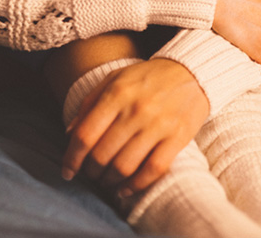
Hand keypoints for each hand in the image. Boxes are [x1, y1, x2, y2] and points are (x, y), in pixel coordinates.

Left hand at [61, 58, 208, 196]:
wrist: (192, 72)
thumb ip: (90, 103)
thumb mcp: (115, 79)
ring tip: (107, 180)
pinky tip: (125, 189)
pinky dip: (136, 185)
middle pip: (102, 155)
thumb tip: (69, 134)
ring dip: (110, 180)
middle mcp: (136, 109)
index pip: (85, 135)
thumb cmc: (149, 77)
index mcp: (117, 93)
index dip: (71, 158)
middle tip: (91, 174)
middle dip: (91, 171)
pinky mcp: (178, 137)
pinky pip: (153, 169)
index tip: (67, 171)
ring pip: (124, 166)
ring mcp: (159, 124)